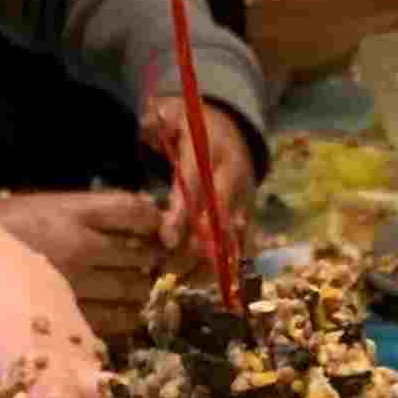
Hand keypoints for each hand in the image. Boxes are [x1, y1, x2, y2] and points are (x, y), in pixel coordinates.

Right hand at [0, 188, 163, 341]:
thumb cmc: (16, 227)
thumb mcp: (57, 204)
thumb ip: (104, 210)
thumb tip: (155, 217)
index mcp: (75, 212)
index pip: (137, 213)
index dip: (159, 224)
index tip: (163, 232)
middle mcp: (78, 247)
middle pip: (144, 256)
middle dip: (162, 262)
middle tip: (164, 266)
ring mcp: (74, 284)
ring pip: (135, 292)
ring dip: (148, 292)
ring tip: (145, 289)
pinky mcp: (69, 316)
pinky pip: (116, 322)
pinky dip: (130, 317)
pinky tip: (126, 311)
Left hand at [137, 94, 257, 271]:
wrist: (232, 128)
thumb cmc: (191, 126)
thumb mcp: (171, 113)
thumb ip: (155, 120)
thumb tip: (146, 127)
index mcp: (211, 150)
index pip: (198, 184)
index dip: (184, 212)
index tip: (167, 239)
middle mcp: (233, 175)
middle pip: (218, 217)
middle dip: (196, 247)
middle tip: (170, 270)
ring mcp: (246, 197)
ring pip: (233, 236)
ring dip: (210, 263)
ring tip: (184, 284)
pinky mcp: (251, 213)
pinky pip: (244, 244)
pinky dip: (226, 266)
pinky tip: (204, 284)